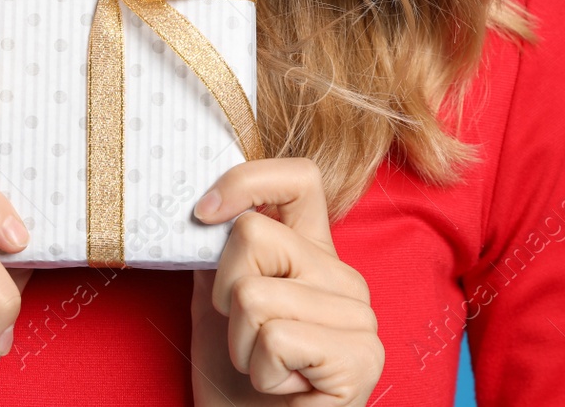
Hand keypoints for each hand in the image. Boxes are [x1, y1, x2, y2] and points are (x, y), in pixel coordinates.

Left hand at [188, 158, 382, 405]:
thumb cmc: (238, 385)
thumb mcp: (216, 309)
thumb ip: (217, 256)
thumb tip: (202, 210)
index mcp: (314, 254)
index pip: (299, 179)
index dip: (246, 181)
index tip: (205, 213)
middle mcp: (344, 276)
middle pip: (252, 235)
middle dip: (225, 294)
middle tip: (248, 338)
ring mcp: (360, 317)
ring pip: (254, 293)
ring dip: (241, 344)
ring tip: (266, 369)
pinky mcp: (362, 359)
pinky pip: (276, 338)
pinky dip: (262, 372)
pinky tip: (286, 390)